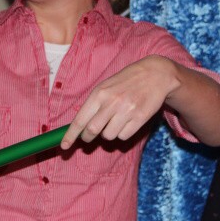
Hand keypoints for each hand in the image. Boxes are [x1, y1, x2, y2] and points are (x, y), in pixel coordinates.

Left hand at [61, 56, 178, 148]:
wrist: (155, 74)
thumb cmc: (126, 81)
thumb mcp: (106, 86)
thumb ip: (94, 105)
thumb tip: (80, 127)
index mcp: (100, 93)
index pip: (80, 120)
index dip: (70, 135)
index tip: (64, 146)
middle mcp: (112, 102)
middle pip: (92, 131)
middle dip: (88, 138)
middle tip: (89, 137)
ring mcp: (127, 111)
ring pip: (108, 136)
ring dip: (108, 134)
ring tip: (114, 121)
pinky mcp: (140, 118)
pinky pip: (124, 136)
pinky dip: (122, 133)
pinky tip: (127, 121)